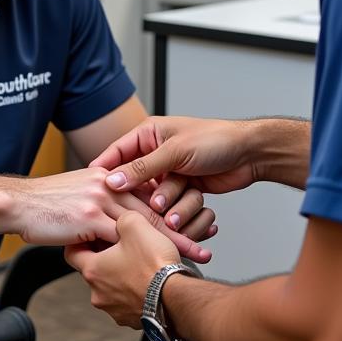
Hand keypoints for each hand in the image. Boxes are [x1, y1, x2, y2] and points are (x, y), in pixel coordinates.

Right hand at [12, 167, 211, 261]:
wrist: (18, 203)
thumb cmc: (46, 203)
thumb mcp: (81, 195)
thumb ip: (105, 202)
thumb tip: (123, 220)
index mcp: (111, 175)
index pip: (151, 190)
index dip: (176, 205)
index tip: (198, 221)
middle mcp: (111, 182)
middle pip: (156, 205)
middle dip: (185, 224)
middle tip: (208, 241)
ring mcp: (103, 198)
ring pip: (148, 220)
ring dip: (175, 240)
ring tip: (196, 256)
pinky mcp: (92, 216)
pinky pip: (126, 234)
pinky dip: (146, 250)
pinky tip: (159, 263)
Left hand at [65, 211, 179, 328]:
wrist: (178, 297)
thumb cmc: (155, 264)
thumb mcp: (135, 224)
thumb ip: (121, 217)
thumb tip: (120, 219)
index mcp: (93, 271)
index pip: (71, 254)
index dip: (80, 240)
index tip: (91, 234)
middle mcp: (99, 294)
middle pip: (94, 271)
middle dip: (106, 258)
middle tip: (123, 246)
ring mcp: (115, 310)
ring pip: (112, 287)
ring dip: (122, 276)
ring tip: (141, 263)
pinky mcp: (132, 320)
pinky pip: (129, 301)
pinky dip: (136, 291)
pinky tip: (150, 280)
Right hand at [89, 116, 259, 196]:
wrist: (248, 154)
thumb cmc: (215, 140)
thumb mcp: (175, 151)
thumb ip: (143, 167)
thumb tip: (113, 180)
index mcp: (148, 134)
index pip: (116, 152)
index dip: (104, 170)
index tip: (93, 188)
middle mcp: (155, 153)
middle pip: (134, 180)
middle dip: (143, 193)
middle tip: (147, 203)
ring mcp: (168, 172)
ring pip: (154, 196)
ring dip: (169, 200)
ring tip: (181, 198)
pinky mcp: (181, 187)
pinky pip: (171, 203)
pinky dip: (181, 206)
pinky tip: (193, 201)